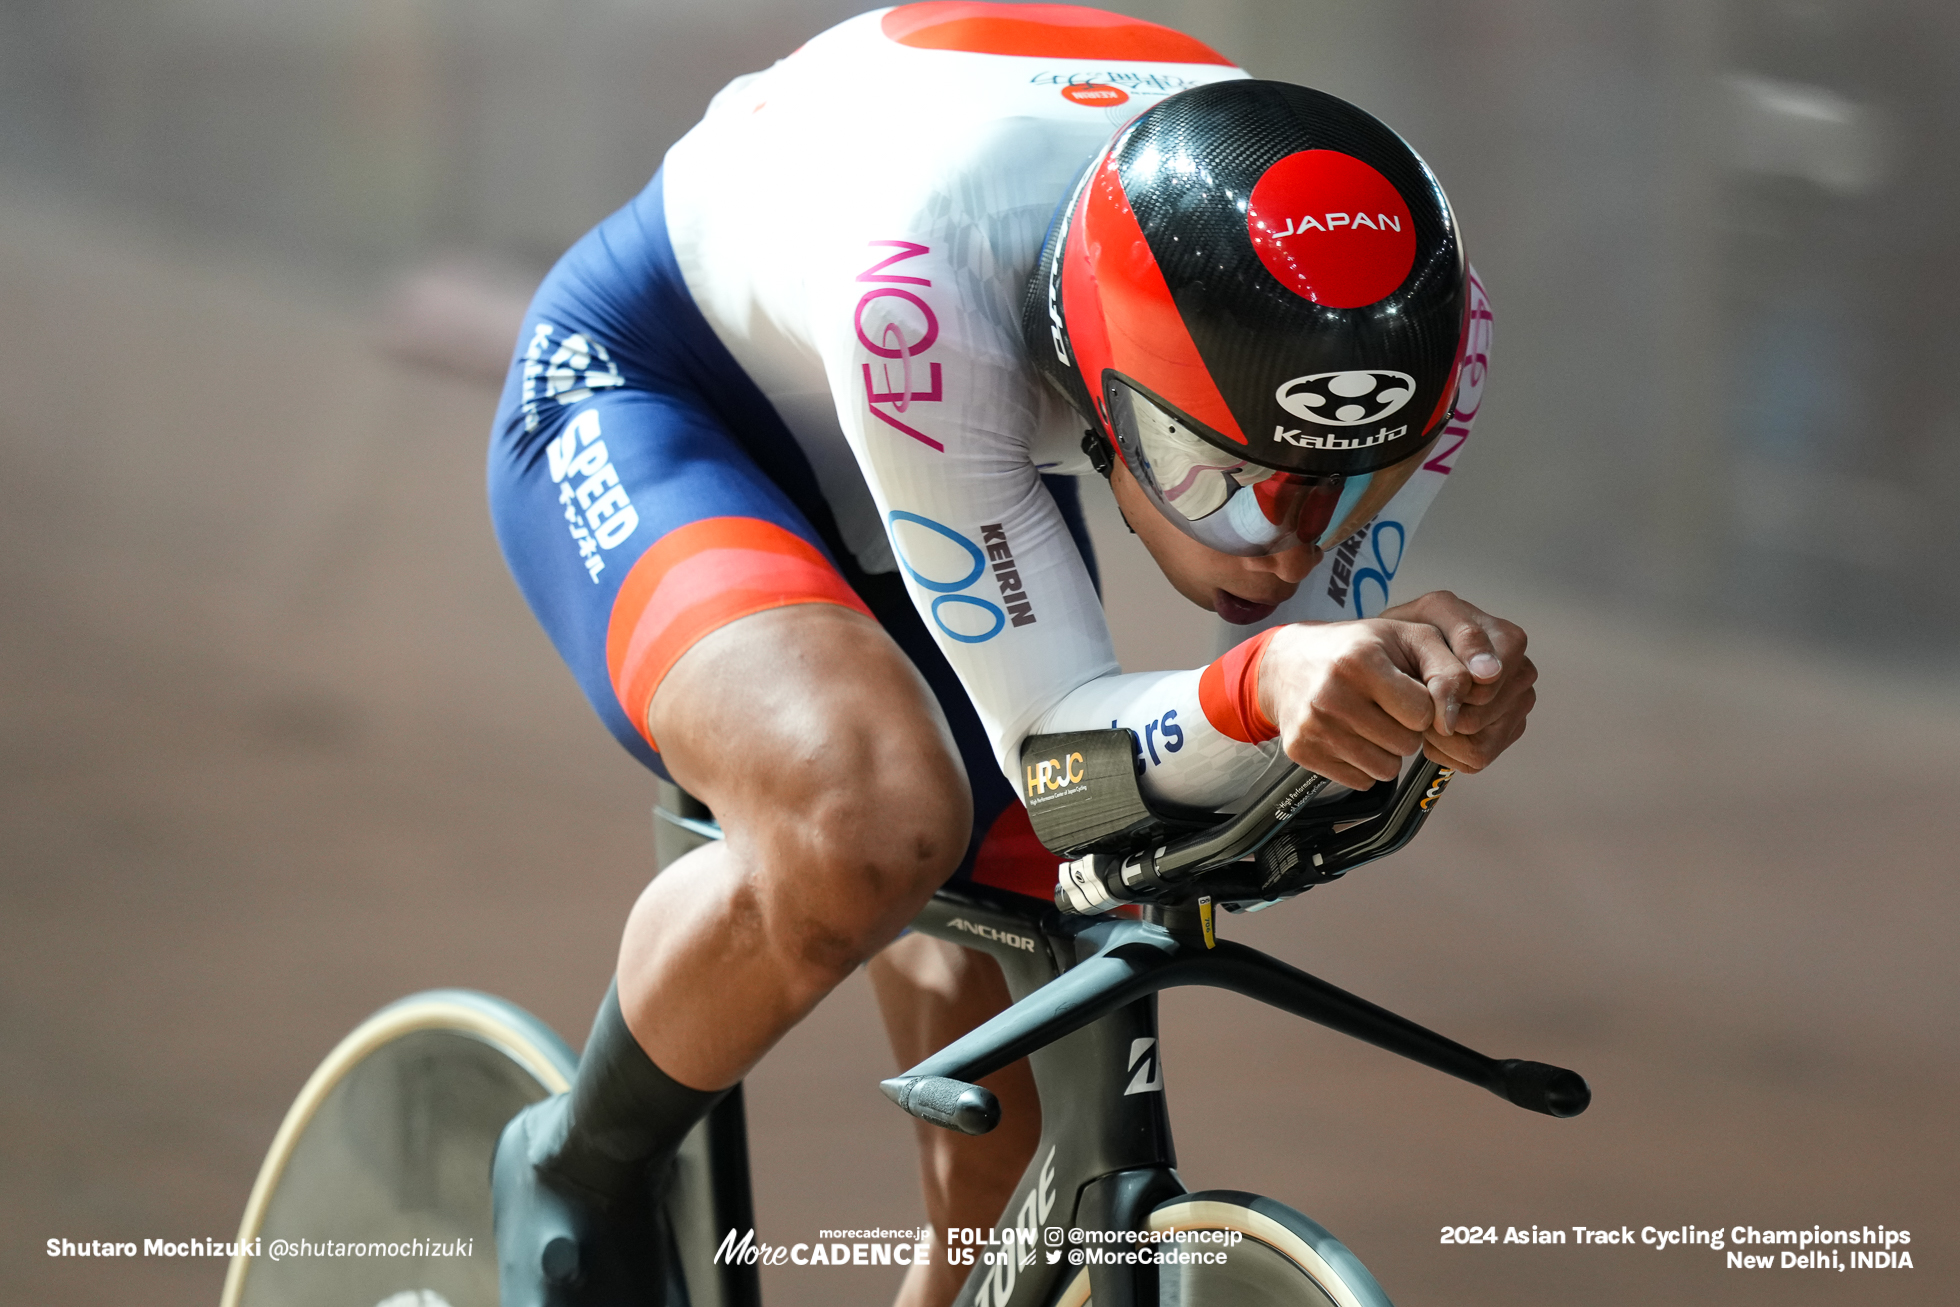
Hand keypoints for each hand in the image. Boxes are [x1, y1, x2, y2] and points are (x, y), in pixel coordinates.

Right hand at [1256, 618, 1481, 789]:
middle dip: (1406, 730)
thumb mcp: (1409, 638)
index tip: (1408, 692)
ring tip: (1370, 721)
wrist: (1288, 662)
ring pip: (1386, 770)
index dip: (1423, 706)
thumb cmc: (1358, 648)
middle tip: (1386, 707)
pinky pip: (1360, 781)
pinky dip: (1363, 764)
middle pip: (1406, 745)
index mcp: (1360, 660)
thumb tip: (1452, 720)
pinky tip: (1351, 735)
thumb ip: (1448, 670)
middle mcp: (1331, 695)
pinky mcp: (1302, 751)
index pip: (1423, 713)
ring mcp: (1313, 726)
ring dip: (1387, 751)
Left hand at [1377, 590, 1535, 773]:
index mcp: (1510, 641)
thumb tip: (1488, 673)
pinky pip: (1477, 757)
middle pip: (1476, 718)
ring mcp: (1519, 704)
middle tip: (1419, 696)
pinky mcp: (1510, 731)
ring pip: (1478, 743)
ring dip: (1441, 734)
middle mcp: (1521, 673)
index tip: (1425, 683)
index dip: (1447, 692)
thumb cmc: (1418, 627)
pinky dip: (1448, 749)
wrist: (1406, 646)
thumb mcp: (1431, 614)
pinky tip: (1436, 726)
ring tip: (1425, 709)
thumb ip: (1465, 636)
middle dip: (1439, 712)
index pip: (1482, 686)